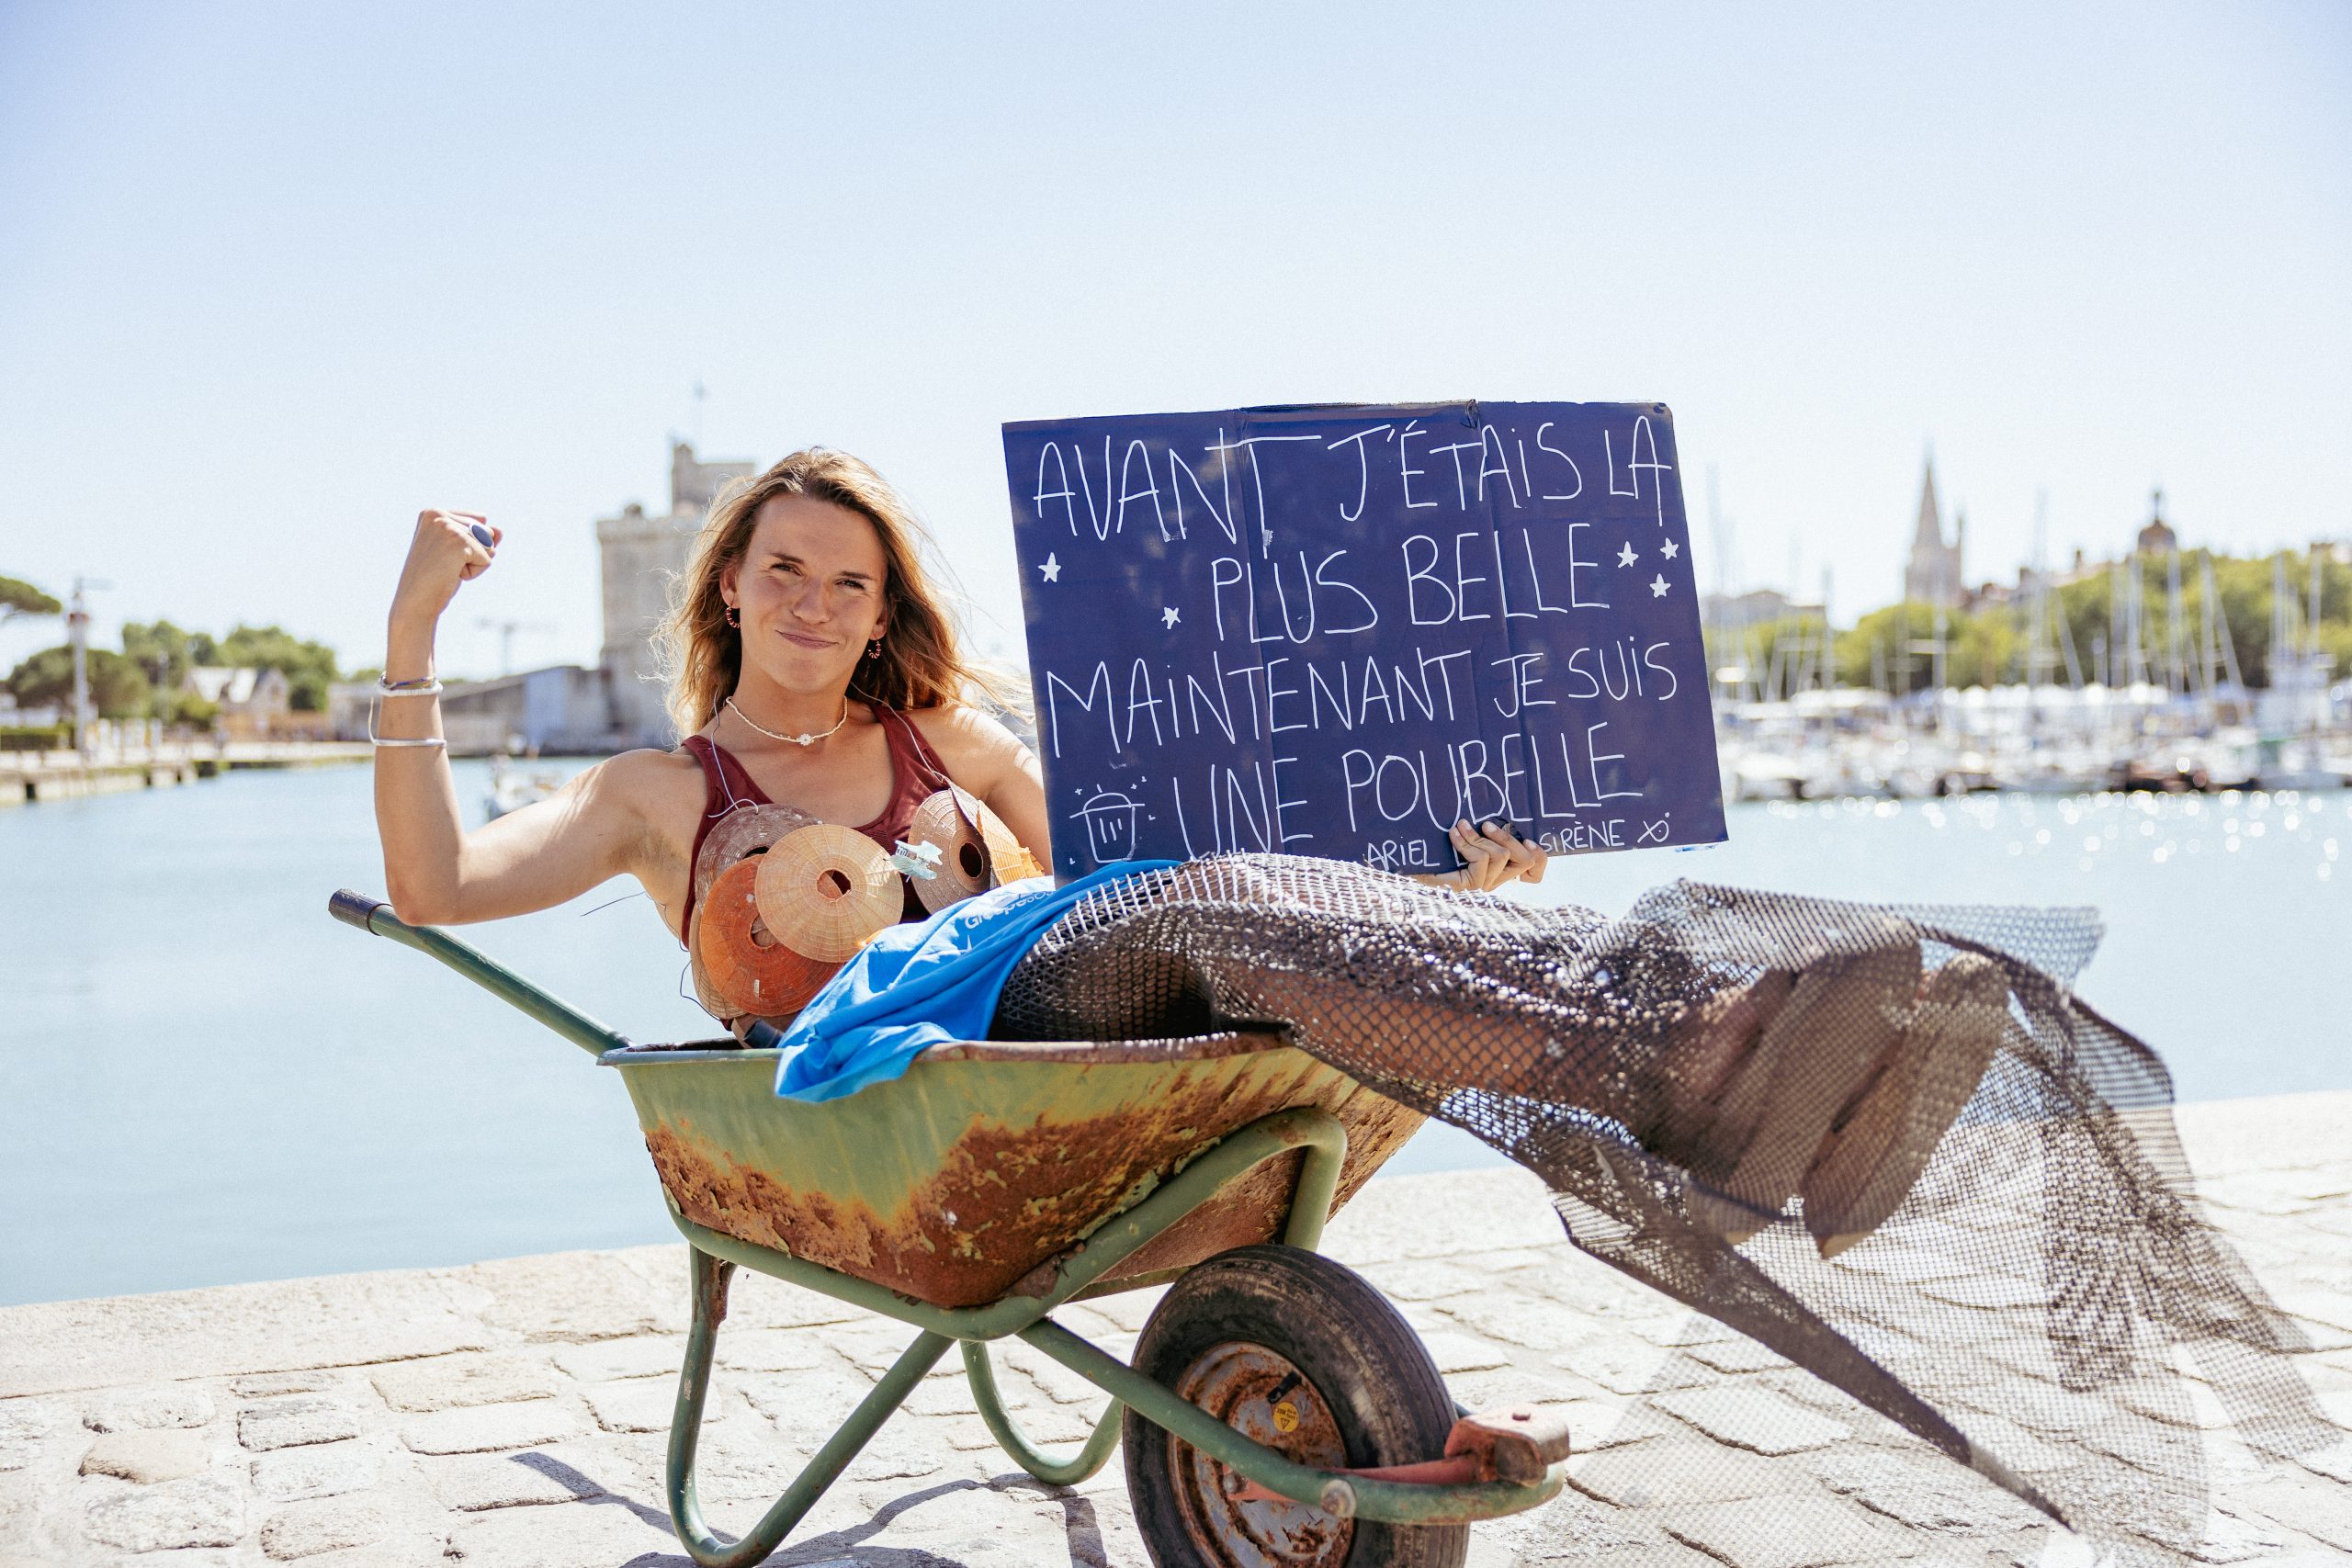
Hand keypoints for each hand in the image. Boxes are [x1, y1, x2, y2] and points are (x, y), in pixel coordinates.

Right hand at [390, 509, 499, 629]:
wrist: (415, 602)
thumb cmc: (435, 578)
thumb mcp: (458, 552)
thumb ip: (481, 537)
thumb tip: (500, 531)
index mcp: (433, 512)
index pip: (479, 521)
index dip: (470, 544)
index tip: (443, 555)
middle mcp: (438, 514)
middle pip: (486, 531)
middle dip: (473, 553)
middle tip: (444, 565)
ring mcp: (447, 527)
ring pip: (489, 545)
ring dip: (474, 563)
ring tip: (447, 569)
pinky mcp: (459, 542)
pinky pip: (487, 559)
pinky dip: (474, 572)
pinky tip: (451, 575)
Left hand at [1430, 819, 1545, 892]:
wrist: (1410, 870)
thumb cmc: (1436, 854)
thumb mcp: (1466, 839)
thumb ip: (1485, 834)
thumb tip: (1502, 816)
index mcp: (1498, 872)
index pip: (1533, 875)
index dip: (1540, 858)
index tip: (1530, 840)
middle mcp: (1494, 881)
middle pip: (1524, 860)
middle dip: (1507, 837)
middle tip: (1485, 824)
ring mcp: (1482, 885)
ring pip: (1501, 856)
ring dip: (1480, 836)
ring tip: (1461, 825)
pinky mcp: (1469, 885)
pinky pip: (1482, 858)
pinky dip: (1467, 842)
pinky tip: (1454, 834)